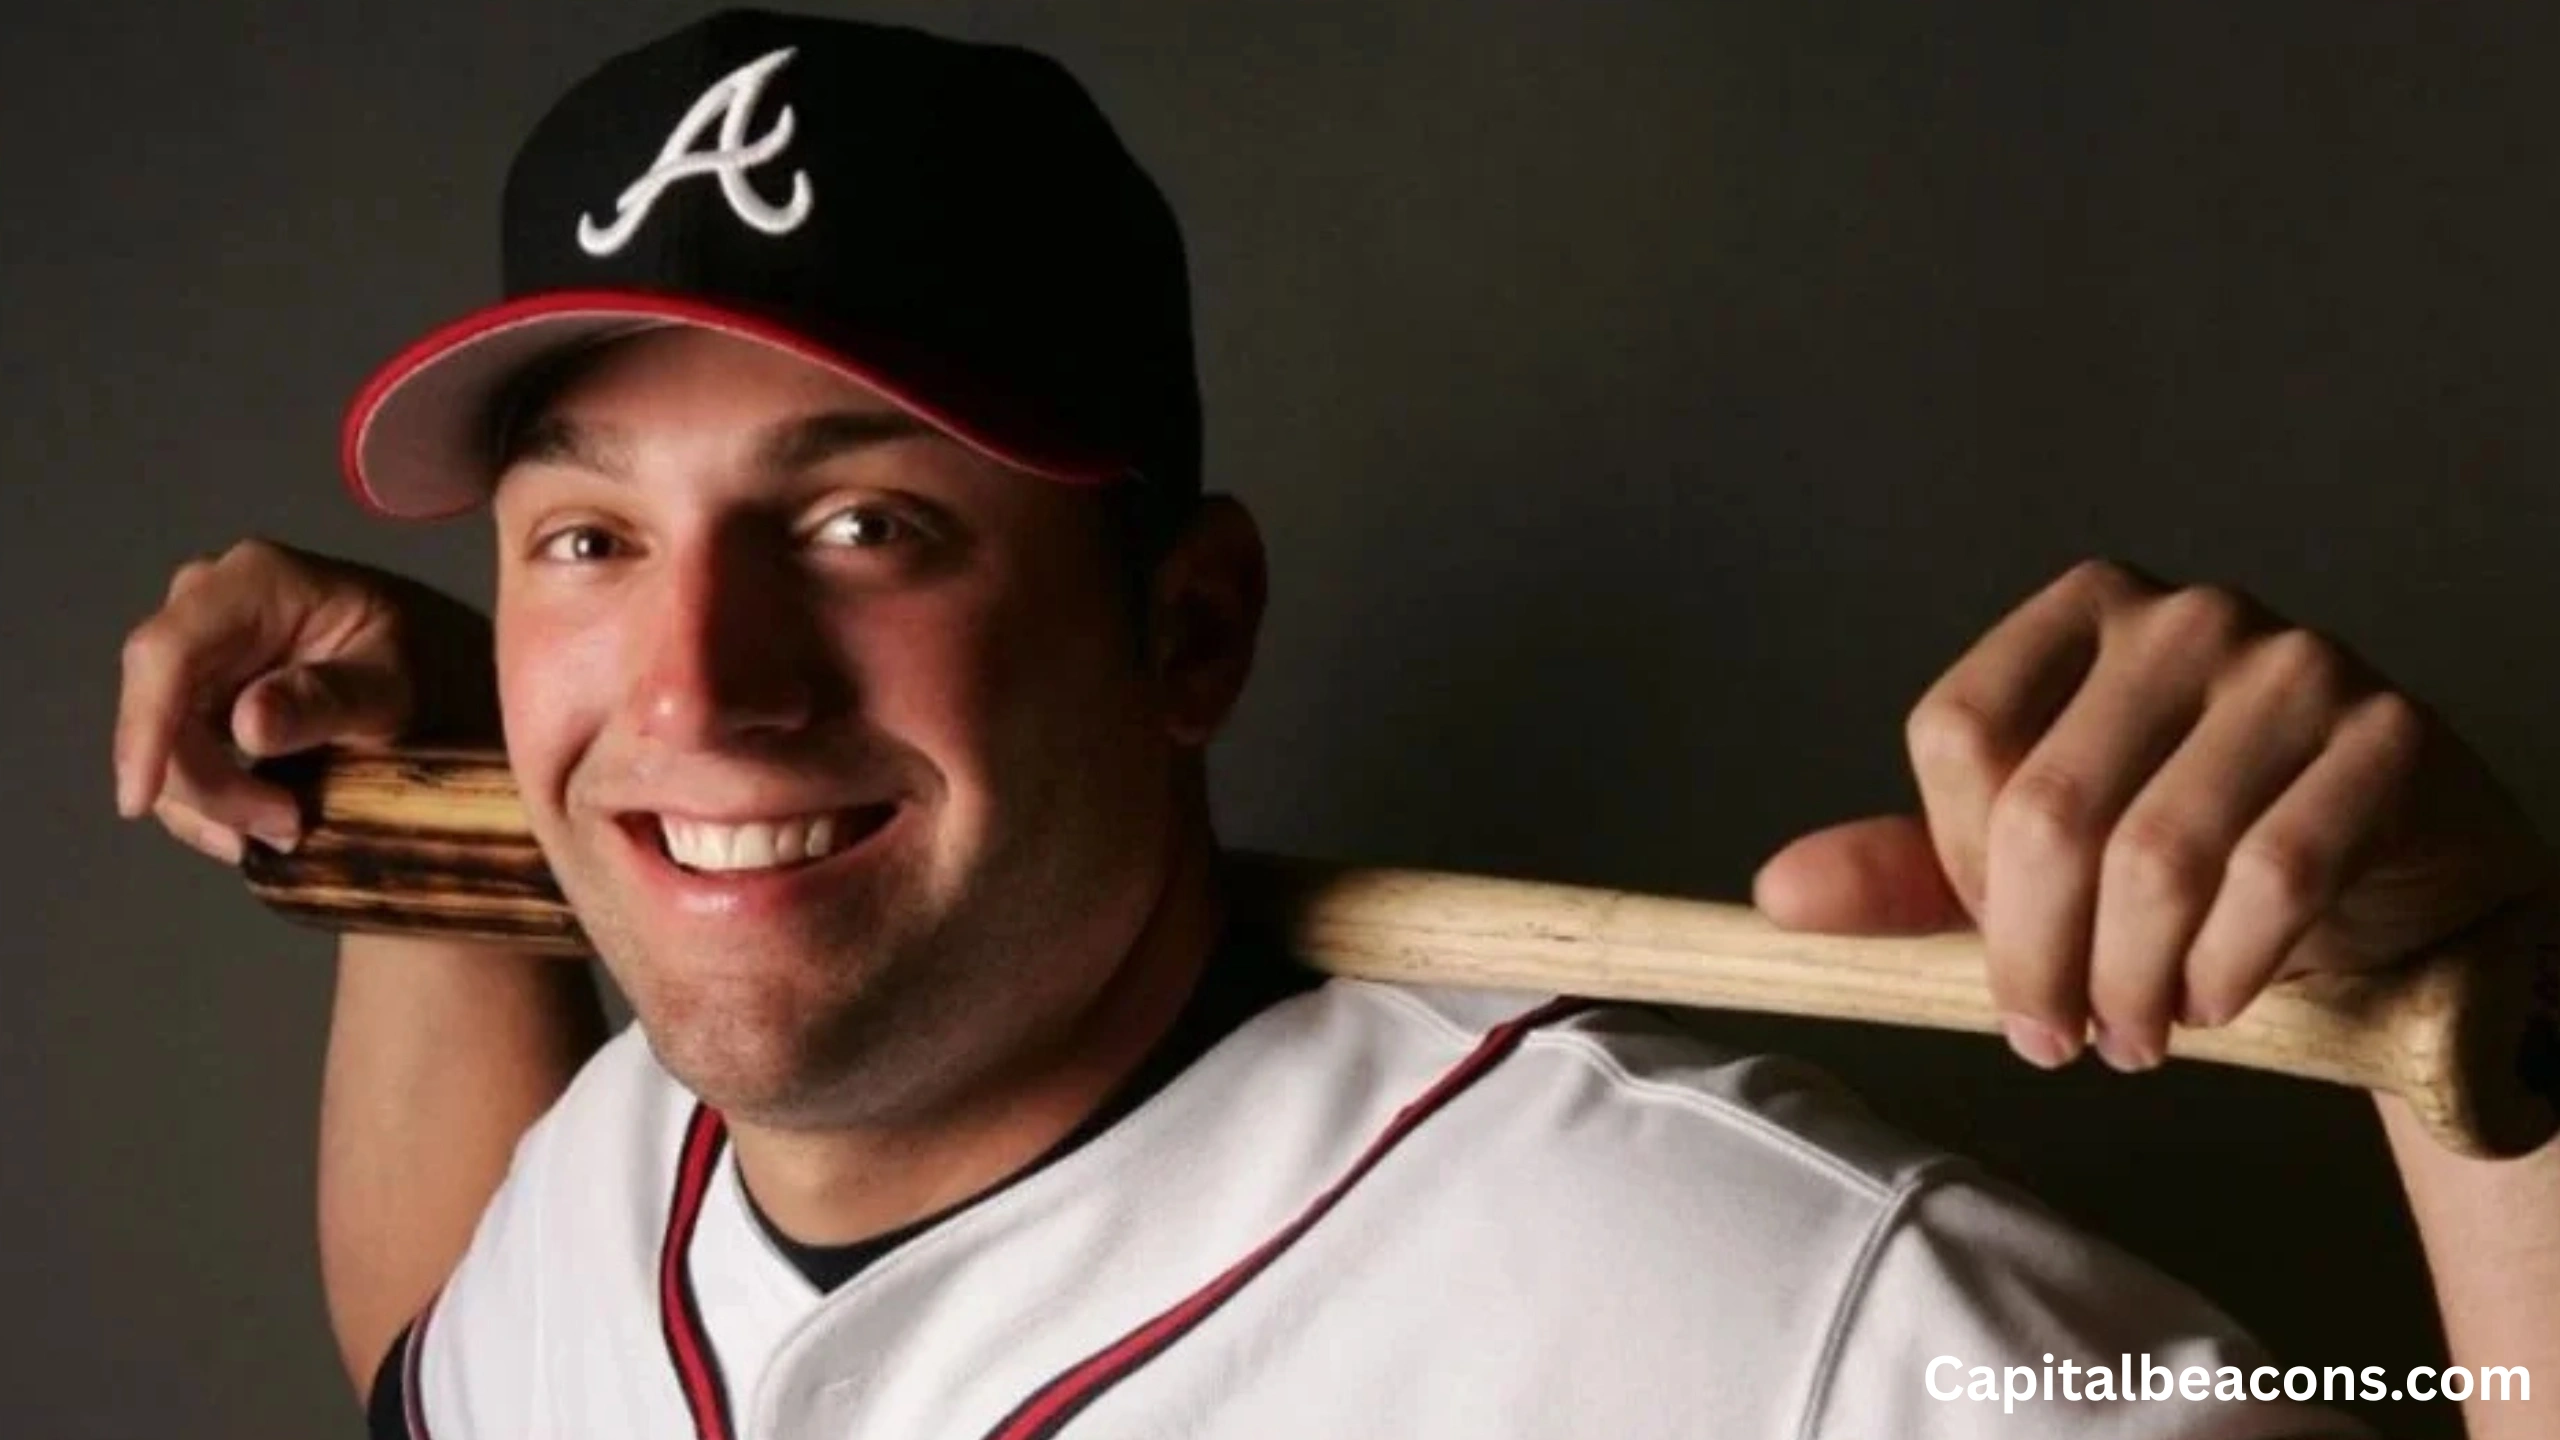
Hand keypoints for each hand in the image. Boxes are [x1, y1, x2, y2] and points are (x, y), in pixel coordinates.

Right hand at [114, 538, 495, 863]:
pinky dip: (210, 803)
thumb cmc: (423, 665)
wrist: (436, 669)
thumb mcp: (393, 686)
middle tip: (283, 828)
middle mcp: (208, 604)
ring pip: (161, 740)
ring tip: (287, 831)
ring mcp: (198, 649)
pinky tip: (259, 827)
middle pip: (158, 705)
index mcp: (255, 581)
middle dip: (204, 784)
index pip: (168, 651)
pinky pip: (176, 754)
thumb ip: (328, 700)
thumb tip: (247, 724)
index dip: (145, 725)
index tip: (139, 799)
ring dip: (209, 804)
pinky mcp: (198, 694)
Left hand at [1754, 559, 2552, 1072]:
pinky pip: (2275, 876)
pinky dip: (2225, 968)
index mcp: (2079, 614)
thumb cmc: (2207, 858)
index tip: (2001, 946)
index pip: (1956, 733)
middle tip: (2056, 1039)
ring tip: (2134, 1036)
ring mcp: (2292, 664)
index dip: (1959, 869)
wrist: (2398, 883)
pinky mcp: (2387, 735)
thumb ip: (1914, 872)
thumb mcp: (2050, 862)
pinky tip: (2212, 1002)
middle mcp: (2183, 617)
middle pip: (2049, 806)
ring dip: (2130, 981)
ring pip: (2159, 854)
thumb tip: (1780, 894)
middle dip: (2037, 955)